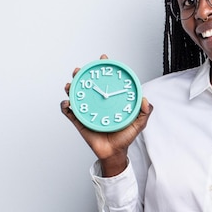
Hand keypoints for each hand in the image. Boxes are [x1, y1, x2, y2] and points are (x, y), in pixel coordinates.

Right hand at [60, 54, 152, 176]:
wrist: (114, 153)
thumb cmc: (125, 137)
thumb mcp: (138, 124)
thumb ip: (144, 112)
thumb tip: (146, 100)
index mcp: (110, 100)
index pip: (106, 80)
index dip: (104, 68)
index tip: (103, 58)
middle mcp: (97, 102)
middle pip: (87, 84)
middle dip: (82, 74)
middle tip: (80, 70)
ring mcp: (87, 110)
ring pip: (75, 94)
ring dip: (71, 87)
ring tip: (70, 85)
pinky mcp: (79, 121)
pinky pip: (69, 112)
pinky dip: (66, 106)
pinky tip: (68, 103)